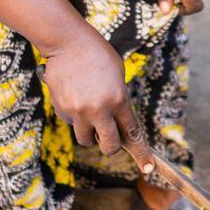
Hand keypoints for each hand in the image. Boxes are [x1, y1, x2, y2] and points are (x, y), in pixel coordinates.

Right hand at [41, 23, 141, 155]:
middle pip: (109, 146)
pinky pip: (71, 123)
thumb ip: (119, 100)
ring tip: (90, 113)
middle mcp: (98, 110)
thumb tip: (119, 123)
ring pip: (86, 139)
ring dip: (91, 133)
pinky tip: (75, 96)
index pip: (133, 133)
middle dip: (112, 146)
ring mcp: (78, 111)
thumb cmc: (97, 54)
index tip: (148, 167)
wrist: (67, 42)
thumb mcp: (118, 75)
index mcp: (118, 99)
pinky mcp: (62, 109)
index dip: (141, 153)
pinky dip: (75, 116)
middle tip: (111, 139)